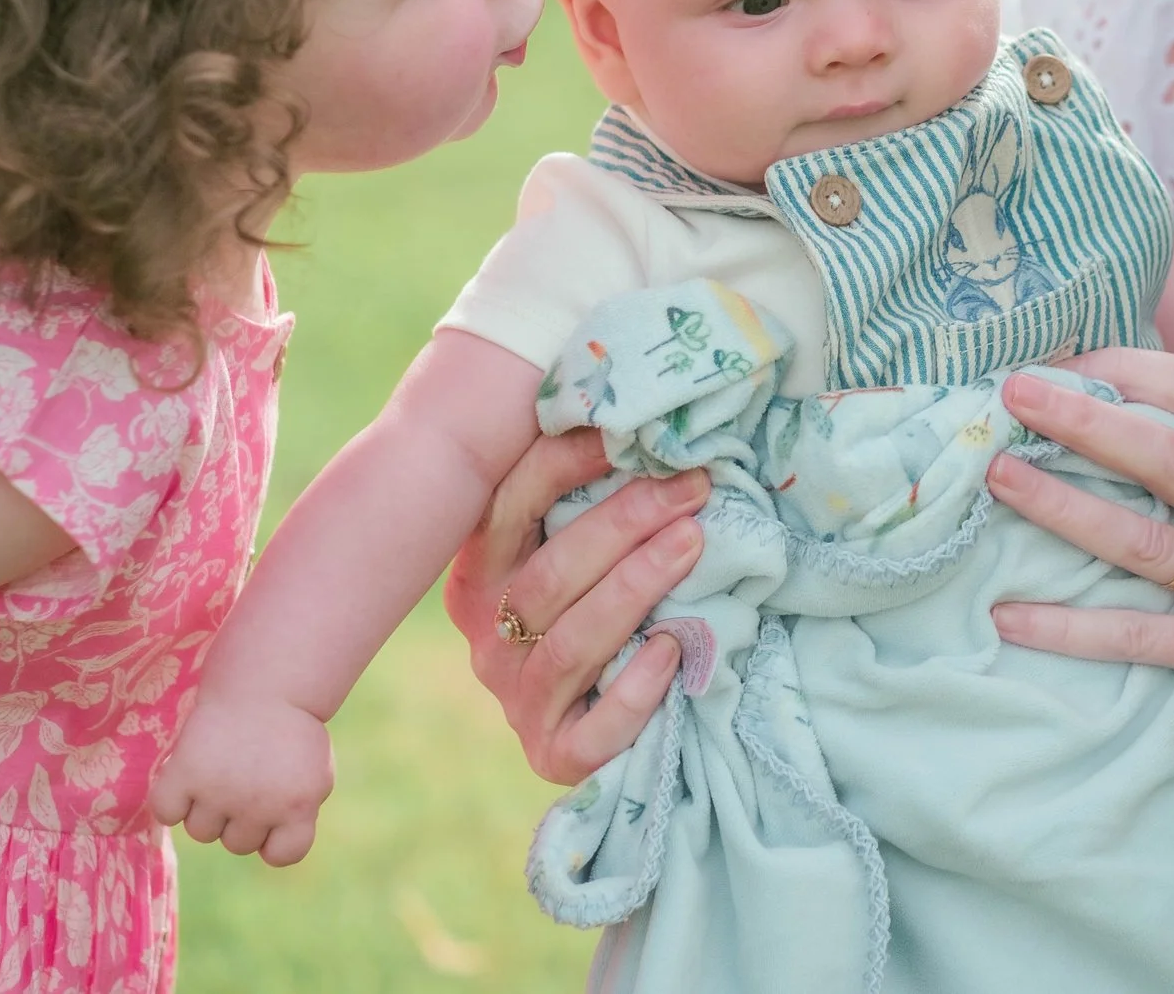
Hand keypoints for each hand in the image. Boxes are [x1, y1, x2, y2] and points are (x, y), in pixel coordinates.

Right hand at [150, 694, 333, 866]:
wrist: (266, 683)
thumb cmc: (291, 731)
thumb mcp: (315, 774)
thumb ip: (298, 814)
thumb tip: (267, 848)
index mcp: (299, 806)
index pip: (283, 855)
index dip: (276, 836)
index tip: (276, 808)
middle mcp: (260, 804)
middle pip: (237, 844)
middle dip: (240, 817)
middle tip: (247, 776)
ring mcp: (221, 791)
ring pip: (201, 832)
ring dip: (207, 808)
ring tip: (221, 770)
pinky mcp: (185, 772)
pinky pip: (166, 812)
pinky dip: (172, 799)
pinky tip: (190, 775)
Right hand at [442, 430, 707, 786]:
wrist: (592, 718)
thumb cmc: (593, 603)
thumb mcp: (572, 548)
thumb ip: (581, 500)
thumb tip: (638, 417)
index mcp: (479, 574)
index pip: (510, 508)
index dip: (563, 464)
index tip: (628, 433)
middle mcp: (488, 637)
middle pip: (551, 575)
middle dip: (624, 523)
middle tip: (690, 486)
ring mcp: (518, 700)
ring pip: (572, 644)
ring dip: (636, 587)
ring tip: (693, 542)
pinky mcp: (554, 755)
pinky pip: (593, 730)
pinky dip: (634, 689)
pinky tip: (672, 649)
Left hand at [985, 346, 1173, 902]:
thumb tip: (1118, 427)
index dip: (1129, 366)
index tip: (1062, 359)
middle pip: (1165, 450)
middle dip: (1083, 416)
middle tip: (1012, 393)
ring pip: (1142, 537)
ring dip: (1060, 505)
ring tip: (997, 478)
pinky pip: (1137, 636)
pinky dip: (1068, 627)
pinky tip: (1009, 618)